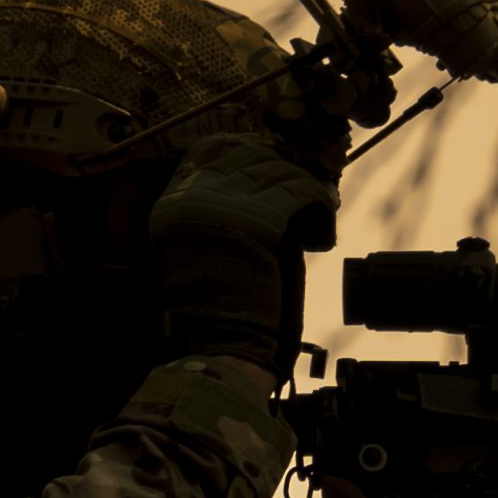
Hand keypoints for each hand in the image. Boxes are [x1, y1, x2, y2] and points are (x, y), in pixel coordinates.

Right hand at [143, 134, 338, 371]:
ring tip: (315, 214)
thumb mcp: (190, 256)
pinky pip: (303, 191)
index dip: (244, 153)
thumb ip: (212, 219)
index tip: (268, 166)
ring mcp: (229, 202)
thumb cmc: (204, 315)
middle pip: (249, 153)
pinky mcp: (263, 216)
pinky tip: (324, 231)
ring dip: (304, 191)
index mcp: (173, 204)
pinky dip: (321, 209)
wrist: (213, 345)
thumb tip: (249, 190)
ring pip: (281, 169)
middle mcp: (196, 194)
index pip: (210, 152)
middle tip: (299, 192)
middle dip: (279, 169)